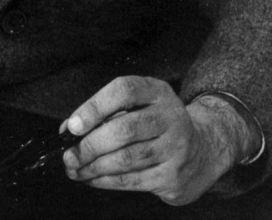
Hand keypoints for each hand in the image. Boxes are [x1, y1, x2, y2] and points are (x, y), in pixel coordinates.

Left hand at [61, 77, 249, 205]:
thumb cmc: (156, 123)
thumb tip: (69, 129)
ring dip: (94, 166)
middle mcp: (170, 116)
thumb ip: (106, 112)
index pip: (124, 91)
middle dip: (90, 145)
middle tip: (68, 155)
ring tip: (74, 169)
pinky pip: (133, 180)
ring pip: (127, 158)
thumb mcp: (140, 105)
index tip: (72, 126)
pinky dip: (106, 181)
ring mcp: (175, 147)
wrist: (202, 150)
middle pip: (124, 129)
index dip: (95, 107)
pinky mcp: (173, 175)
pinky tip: (91, 179)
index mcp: (157, 92)